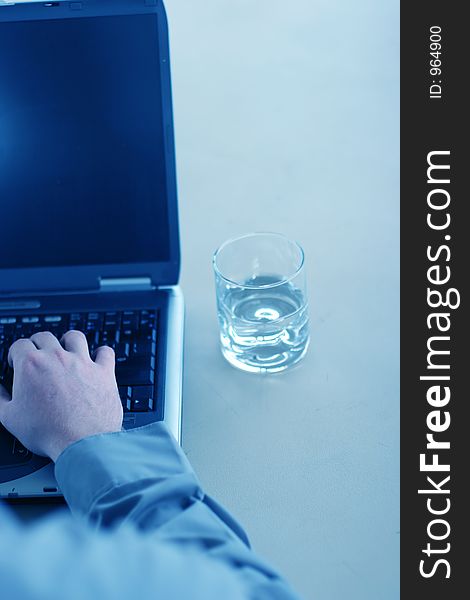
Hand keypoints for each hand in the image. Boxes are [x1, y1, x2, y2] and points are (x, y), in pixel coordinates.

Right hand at [0, 331, 122, 461]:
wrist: (81, 442)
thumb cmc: (47, 431)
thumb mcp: (9, 417)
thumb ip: (0, 398)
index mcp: (31, 365)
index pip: (19, 345)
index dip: (15, 354)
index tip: (16, 362)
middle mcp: (57, 358)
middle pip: (45, 337)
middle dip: (38, 343)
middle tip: (38, 355)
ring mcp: (83, 362)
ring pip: (75, 337)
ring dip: (68, 341)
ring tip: (66, 349)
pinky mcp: (104, 371)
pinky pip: (105, 351)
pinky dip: (101, 352)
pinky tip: (97, 357)